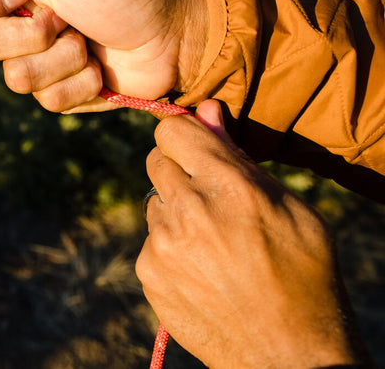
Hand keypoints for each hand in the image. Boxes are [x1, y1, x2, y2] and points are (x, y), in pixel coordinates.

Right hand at [0, 0, 206, 111]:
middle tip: (65, 18)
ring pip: (14, 79)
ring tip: (88, 42)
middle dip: (30, 34)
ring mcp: (37, 63)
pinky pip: (48, 101)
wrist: (174, 36)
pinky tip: (100, 68)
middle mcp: (17, 25)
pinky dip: (81, 82)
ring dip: (62, 58)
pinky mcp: (60, 94)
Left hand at [138, 100, 364, 367]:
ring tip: (214, 243)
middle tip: (212, 199)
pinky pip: (151, 241)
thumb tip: (206, 109)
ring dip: (176, 212)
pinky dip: (170, 249)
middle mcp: (188, 210)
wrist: (291, 355)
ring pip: (154, 203)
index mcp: (229, 187)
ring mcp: (163, 244)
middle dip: (180, 172)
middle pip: (157, 161)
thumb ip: (239, 156)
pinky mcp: (149, 273)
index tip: (196, 149)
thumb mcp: (292, 209)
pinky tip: (203, 271)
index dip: (184, 137)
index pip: (172, 131)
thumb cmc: (304, 274)